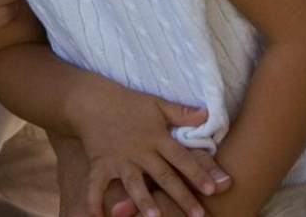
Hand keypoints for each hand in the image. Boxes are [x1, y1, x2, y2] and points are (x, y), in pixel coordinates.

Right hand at [68, 79, 229, 216]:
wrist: (93, 100)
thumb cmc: (129, 103)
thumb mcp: (157, 104)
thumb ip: (181, 113)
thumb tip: (207, 115)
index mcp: (157, 138)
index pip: (181, 158)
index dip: (197, 173)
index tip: (212, 189)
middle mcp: (140, 152)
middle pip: (164, 176)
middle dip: (181, 196)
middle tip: (198, 215)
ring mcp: (120, 160)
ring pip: (134, 184)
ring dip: (144, 201)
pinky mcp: (100, 165)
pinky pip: (95, 186)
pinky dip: (94, 202)